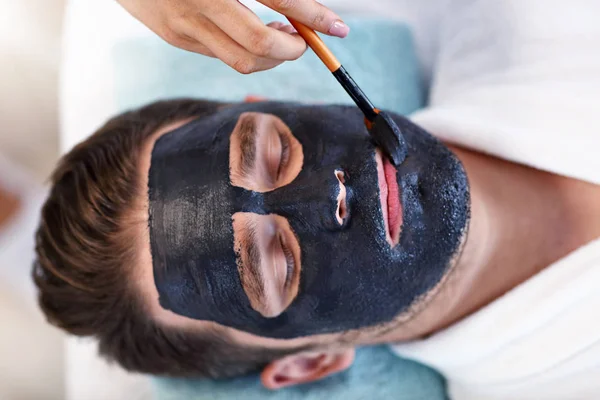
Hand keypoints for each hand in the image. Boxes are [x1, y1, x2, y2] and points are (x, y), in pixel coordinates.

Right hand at [117, 0, 349, 73]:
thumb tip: (298, 5)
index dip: (314, 16)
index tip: (339, 28)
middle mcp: (199, 2)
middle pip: (260, 45)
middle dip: (293, 48)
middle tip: (306, 41)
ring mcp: (183, 25)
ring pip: (243, 62)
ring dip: (273, 56)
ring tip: (281, 35)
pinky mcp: (174, 37)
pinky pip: (220, 55)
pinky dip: (246, 52)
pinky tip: (250, 35)